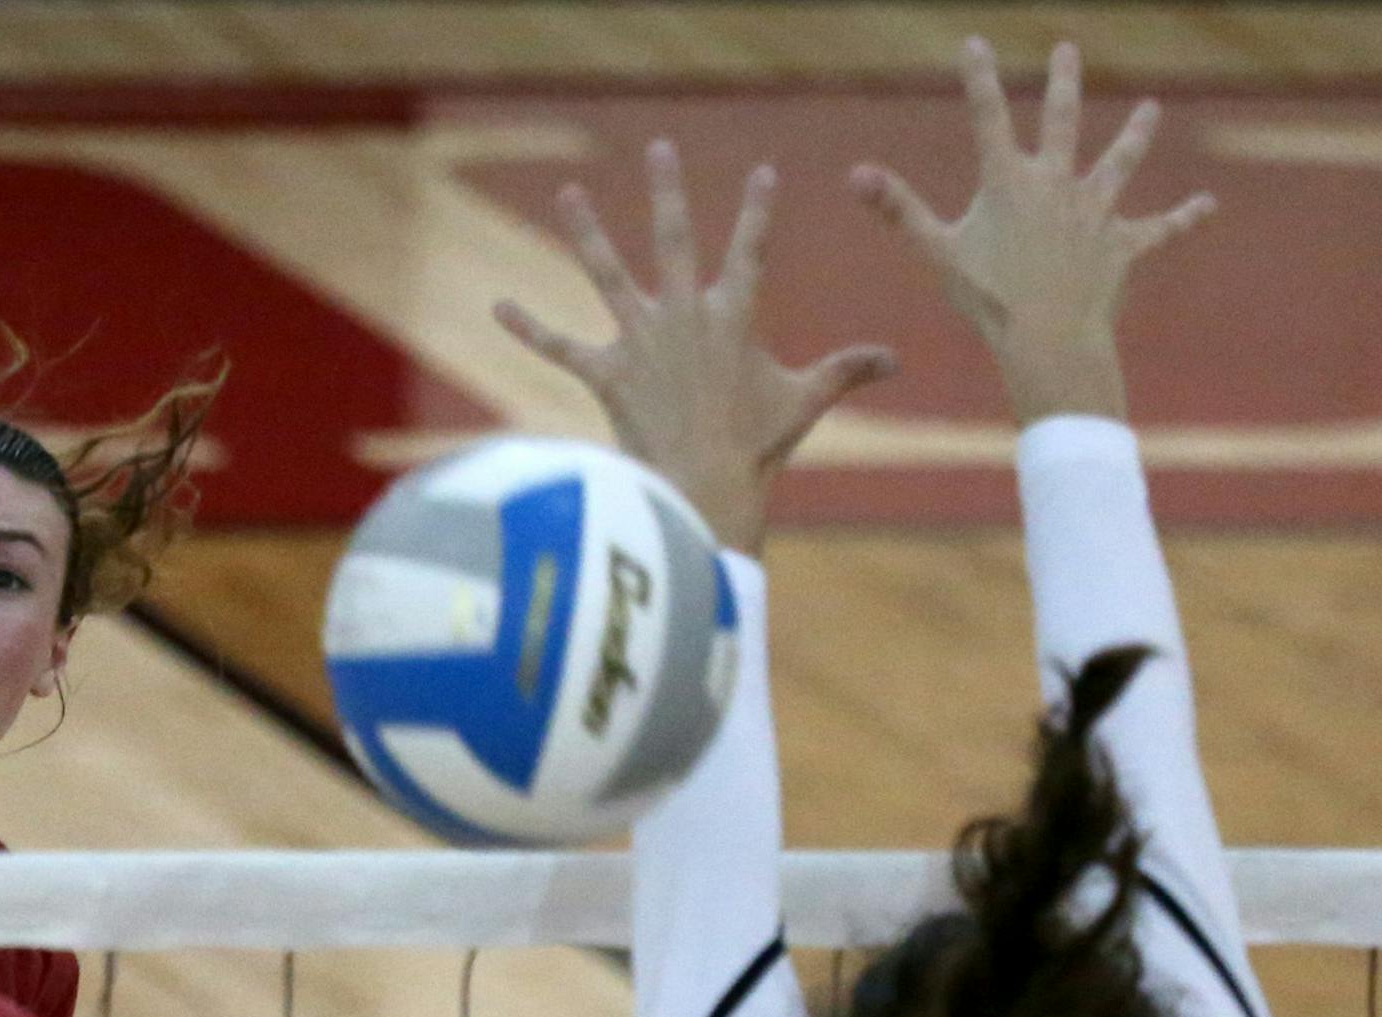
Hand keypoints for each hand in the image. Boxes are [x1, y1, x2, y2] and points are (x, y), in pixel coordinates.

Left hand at [494, 142, 893, 555]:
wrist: (705, 492)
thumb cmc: (755, 451)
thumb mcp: (803, 402)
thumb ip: (844, 370)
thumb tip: (895, 359)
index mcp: (733, 315)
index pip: (750, 248)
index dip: (757, 210)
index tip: (763, 172)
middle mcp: (683, 316)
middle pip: (673, 237)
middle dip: (668, 190)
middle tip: (658, 147)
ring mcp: (641, 342)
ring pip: (608, 275)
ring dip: (587, 232)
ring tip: (569, 194)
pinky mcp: (607, 374)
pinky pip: (559, 347)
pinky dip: (527, 328)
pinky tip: (497, 306)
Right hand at [851, 36, 1213, 425]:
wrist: (1050, 338)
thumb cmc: (990, 301)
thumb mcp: (937, 252)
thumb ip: (899, 209)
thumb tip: (855, 174)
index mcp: (1010, 183)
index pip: (987, 118)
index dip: (978, 78)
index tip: (975, 42)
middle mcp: (1058, 185)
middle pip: (1062, 122)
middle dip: (1063, 84)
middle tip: (1067, 50)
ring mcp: (1096, 213)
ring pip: (1119, 165)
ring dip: (1136, 135)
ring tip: (1149, 110)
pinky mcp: (1122, 247)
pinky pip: (1158, 231)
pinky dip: (1183, 219)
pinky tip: (1207, 207)